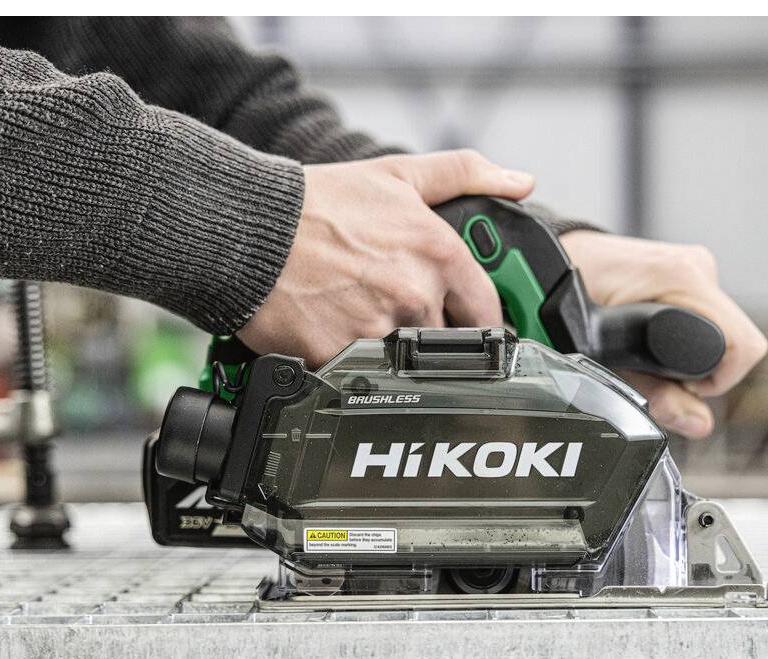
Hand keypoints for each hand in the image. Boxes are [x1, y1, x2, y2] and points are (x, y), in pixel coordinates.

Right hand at [238, 150, 533, 365]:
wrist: (247, 231)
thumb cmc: (318, 204)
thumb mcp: (397, 174)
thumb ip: (465, 174)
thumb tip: (521, 181)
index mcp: (438, 255)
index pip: (487, 311)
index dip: (478, 319)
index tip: (466, 323)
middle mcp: (416, 296)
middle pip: (446, 340)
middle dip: (426, 331)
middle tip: (393, 312)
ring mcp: (379, 331)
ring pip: (406, 363)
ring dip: (389, 350)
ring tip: (358, 318)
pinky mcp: (340, 358)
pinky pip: (361, 376)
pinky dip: (351, 364)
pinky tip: (333, 334)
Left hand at [559, 231, 767, 438]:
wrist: (553, 262)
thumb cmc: (570, 299)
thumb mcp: (605, 356)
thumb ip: (654, 392)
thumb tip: (698, 424)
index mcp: (681, 278)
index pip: (742, 346)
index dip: (715, 381)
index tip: (680, 389)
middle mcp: (696, 267)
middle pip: (734, 341)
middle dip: (702, 371)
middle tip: (656, 374)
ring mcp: (695, 265)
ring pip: (722, 330)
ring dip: (692, 354)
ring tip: (648, 353)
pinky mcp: (689, 270)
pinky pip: (708, 315)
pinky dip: (687, 337)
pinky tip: (654, 338)